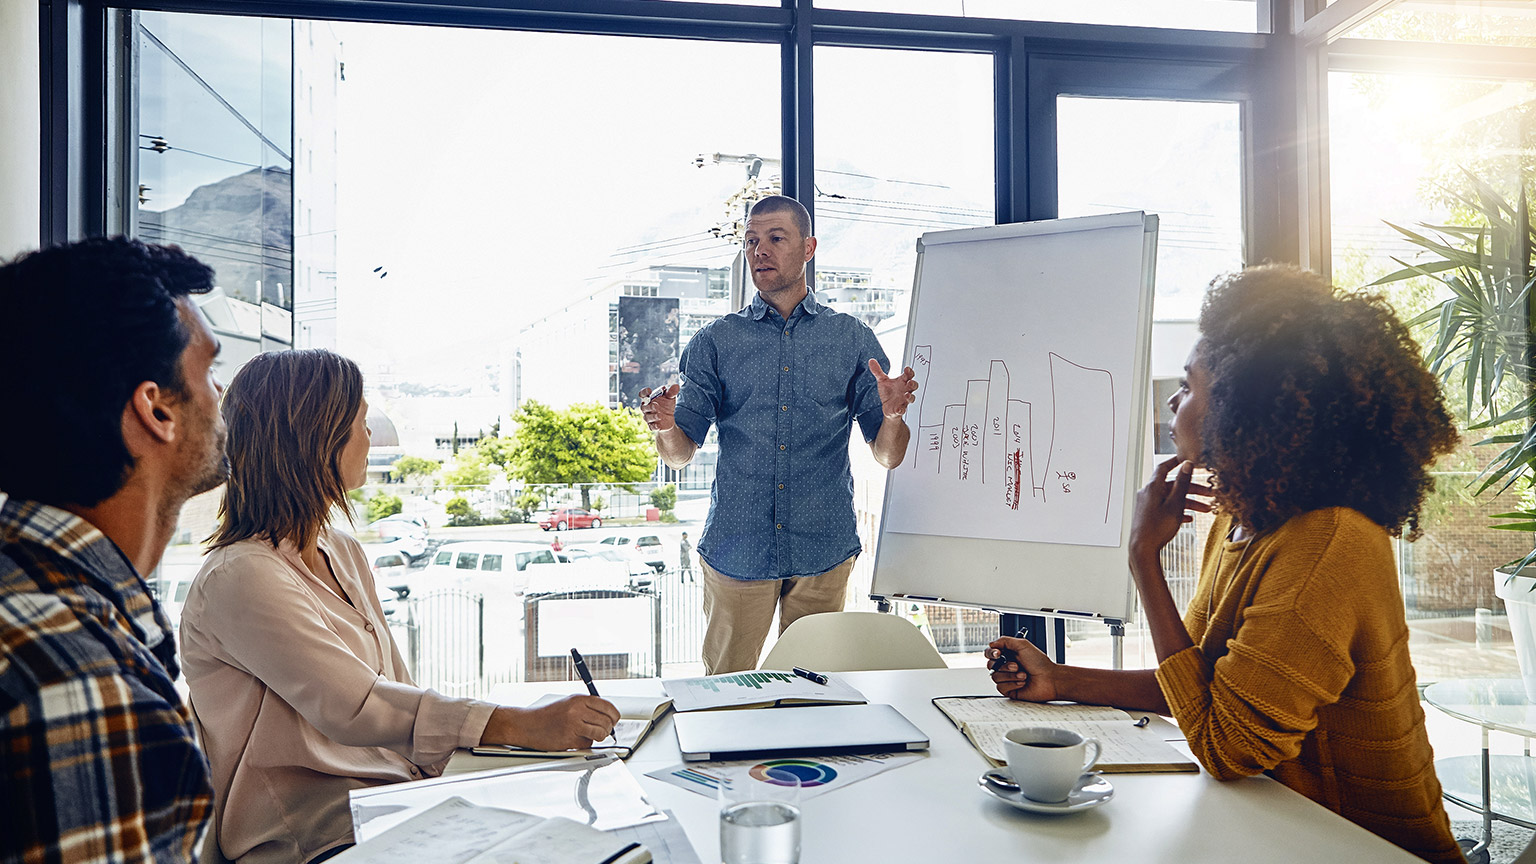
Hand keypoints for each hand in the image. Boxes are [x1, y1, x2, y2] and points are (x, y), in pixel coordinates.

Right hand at [486, 695, 619, 750]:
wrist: (526, 724)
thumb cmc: (546, 715)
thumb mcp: (568, 703)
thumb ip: (587, 707)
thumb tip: (609, 715)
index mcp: (579, 699)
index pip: (608, 707)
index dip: (614, 716)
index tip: (613, 720)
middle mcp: (578, 710)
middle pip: (607, 721)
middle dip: (607, 728)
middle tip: (601, 730)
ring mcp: (574, 725)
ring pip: (601, 733)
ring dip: (598, 737)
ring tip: (588, 735)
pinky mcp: (569, 739)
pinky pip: (588, 744)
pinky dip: (584, 744)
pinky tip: (574, 739)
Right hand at [640, 384, 678, 431]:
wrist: (669, 418)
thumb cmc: (666, 404)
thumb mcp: (670, 397)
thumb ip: (671, 392)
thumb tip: (676, 386)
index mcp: (648, 399)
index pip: (642, 394)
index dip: (644, 392)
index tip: (650, 391)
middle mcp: (646, 408)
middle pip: (643, 407)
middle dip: (649, 406)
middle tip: (655, 405)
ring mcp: (649, 417)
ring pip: (647, 417)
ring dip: (653, 416)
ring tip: (660, 415)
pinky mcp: (653, 425)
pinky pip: (651, 427)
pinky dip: (654, 426)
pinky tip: (658, 426)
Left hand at [868, 359, 917, 419]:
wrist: (887, 406)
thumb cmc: (888, 392)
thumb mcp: (882, 380)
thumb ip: (878, 371)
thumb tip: (871, 361)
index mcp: (902, 381)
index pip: (908, 375)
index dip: (909, 372)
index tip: (907, 369)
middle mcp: (905, 390)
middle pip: (913, 386)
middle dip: (913, 384)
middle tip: (910, 382)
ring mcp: (904, 400)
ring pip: (911, 398)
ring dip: (910, 396)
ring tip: (906, 395)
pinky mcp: (900, 409)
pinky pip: (903, 410)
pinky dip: (901, 409)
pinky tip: (899, 409)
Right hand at [987, 636, 1058, 702]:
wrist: (1049, 679)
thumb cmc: (1040, 663)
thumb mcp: (1023, 645)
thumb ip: (1005, 641)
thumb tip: (991, 644)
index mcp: (1008, 655)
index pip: (990, 653)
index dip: (991, 653)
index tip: (998, 653)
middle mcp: (1006, 666)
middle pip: (991, 665)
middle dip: (1004, 666)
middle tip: (1016, 665)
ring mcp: (1007, 678)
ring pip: (995, 677)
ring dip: (1010, 675)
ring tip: (1023, 675)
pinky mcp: (1009, 690)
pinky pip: (1001, 687)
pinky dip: (1012, 684)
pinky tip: (1022, 683)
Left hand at [1129, 456, 1212, 566]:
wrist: (1142, 549)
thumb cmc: (1157, 527)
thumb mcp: (1175, 504)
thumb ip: (1182, 483)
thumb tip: (1187, 464)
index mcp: (1153, 487)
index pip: (1164, 467)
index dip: (1176, 462)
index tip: (1187, 460)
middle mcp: (1148, 493)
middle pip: (1173, 485)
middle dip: (1193, 489)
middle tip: (1210, 493)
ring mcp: (1148, 504)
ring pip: (1171, 498)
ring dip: (1189, 502)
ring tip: (1206, 510)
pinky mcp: (1148, 515)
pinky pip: (1166, 508)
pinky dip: (1178, 510)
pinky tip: (1189, 518)